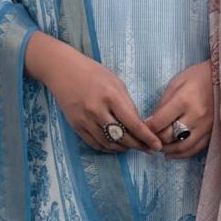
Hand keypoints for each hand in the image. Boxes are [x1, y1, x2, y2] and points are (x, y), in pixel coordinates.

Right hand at [25, 32, 161, 153]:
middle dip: (138, 145)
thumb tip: (137, 124)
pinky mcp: (76, 126)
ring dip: (123, 149)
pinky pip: (95, 143)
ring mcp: (85, 120)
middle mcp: (98, 110)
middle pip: (122, 137)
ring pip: (109, 143)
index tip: (157, 145)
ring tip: (133, 147)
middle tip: (148, 149)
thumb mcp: (116, 82)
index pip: (133, 123)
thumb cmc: (93, 72)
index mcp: (111, 96)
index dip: (147, 137)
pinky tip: (116, 147)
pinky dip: (108, 148)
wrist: (63, 70)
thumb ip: (127, 103)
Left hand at [144, 60, 212, 158]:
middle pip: (169, 136)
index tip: (142, 127)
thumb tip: (151, 122)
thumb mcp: (176, 83)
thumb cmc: (197, 77)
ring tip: (159, 147)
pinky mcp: (211, 132)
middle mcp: (195, 116)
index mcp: (184, 100)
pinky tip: (172, 153)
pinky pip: (195, 149)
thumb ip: (163, 103)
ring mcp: (205, 127)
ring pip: (182, 147)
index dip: (147, 127)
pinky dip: (182, 154)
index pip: (159, 122)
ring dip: (167, 150)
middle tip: (149, 137)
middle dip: (156, 139)